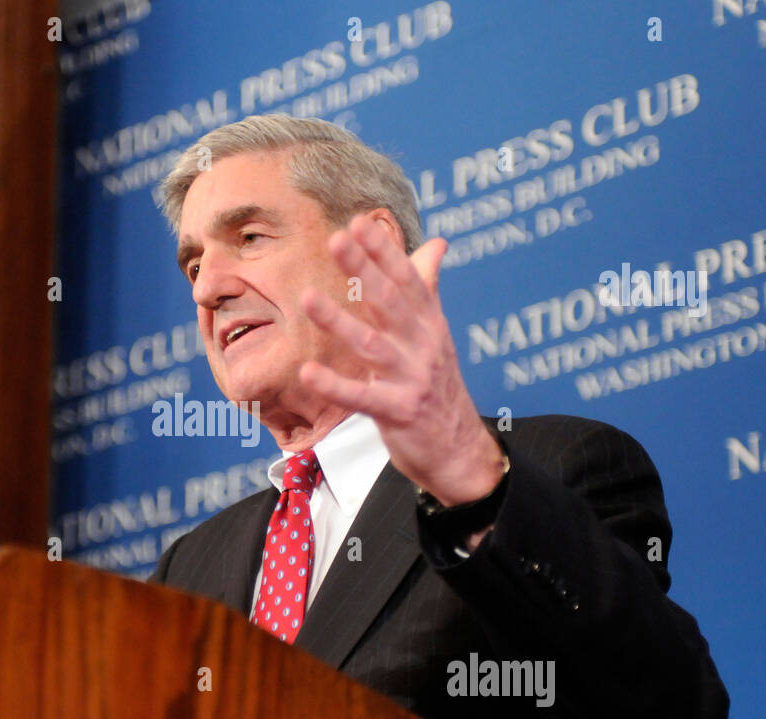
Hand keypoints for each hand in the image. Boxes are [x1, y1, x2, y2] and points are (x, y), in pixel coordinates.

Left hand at [298, 214, 504, 508]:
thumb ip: (428, 287)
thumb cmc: (437, 386)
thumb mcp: (434, 334)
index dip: (384, 251)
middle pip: (389, 301)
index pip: (407, 279)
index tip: (359, 222)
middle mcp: (422, 346)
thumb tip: (437, 243)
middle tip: (335, 239)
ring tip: (307, 298)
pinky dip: (335, 385)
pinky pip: (362, 397)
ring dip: (339, 321)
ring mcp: (411, 379)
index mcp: (428, 324)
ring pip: (371, 345)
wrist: (459, 448)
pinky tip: (308, 372)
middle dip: (362, 269)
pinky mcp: (398, 412)